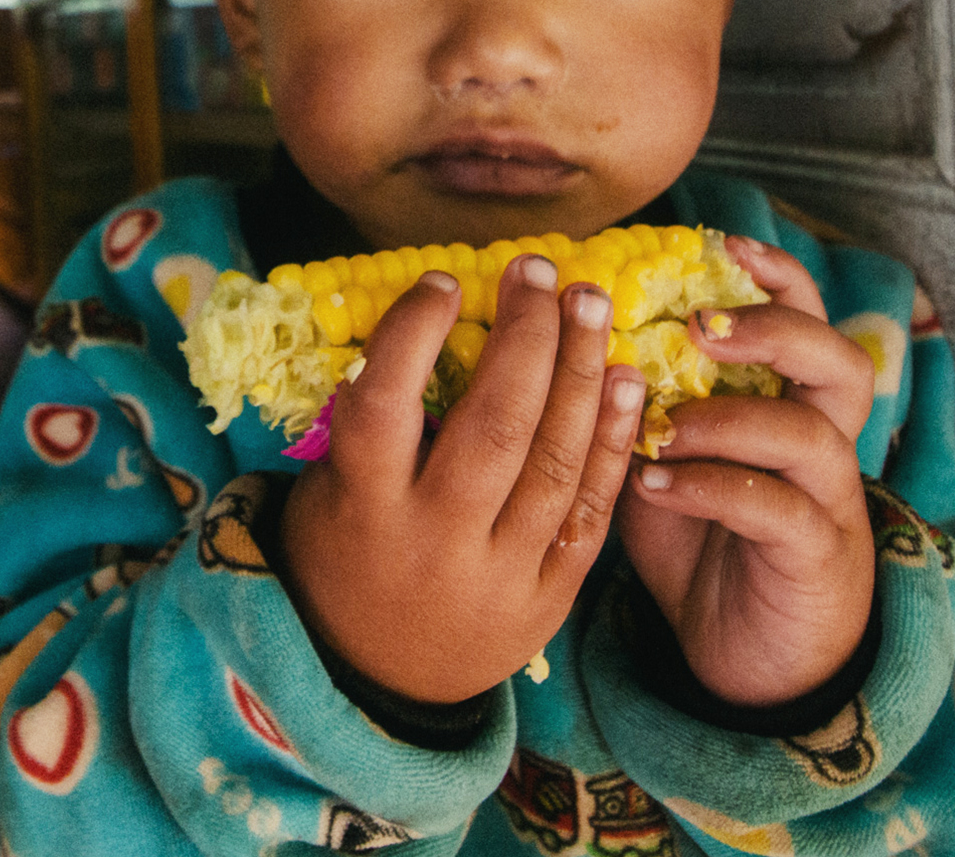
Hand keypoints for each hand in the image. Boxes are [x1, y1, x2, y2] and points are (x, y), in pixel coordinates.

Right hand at [280, 256, 644, 702]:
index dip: (414, 334)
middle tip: (538, 271)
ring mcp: (500, 575)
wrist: (377, 684)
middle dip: (526, 336)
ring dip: (581, 371)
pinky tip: (626, 378)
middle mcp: (435, 541)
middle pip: (495, 426)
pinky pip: (592, 510)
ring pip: (554, 460)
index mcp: (364, 508)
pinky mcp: (550, 598)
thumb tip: (440, 317)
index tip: (444, 281)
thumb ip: (375, 419)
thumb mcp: (329, 489)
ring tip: (590, 301)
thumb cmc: (347, 553)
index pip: (385, 405)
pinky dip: (614, 440)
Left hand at [615, 237, 875, 708]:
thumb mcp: (663, 453)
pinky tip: (656, 485)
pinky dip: (713, 488)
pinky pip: (779, 509)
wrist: (746, 654)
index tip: (724, 245)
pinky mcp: (815, 558)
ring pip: (811, 432)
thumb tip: (566, 329)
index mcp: (792, 399)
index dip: (778, 275)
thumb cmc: (701, 536)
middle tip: (699, 326)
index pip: (809, 316)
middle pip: (840, 361)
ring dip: (729, 417)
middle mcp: (825, 440)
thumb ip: (638, 398)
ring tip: (661, 424)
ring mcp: (829, 501)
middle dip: (774, 330)